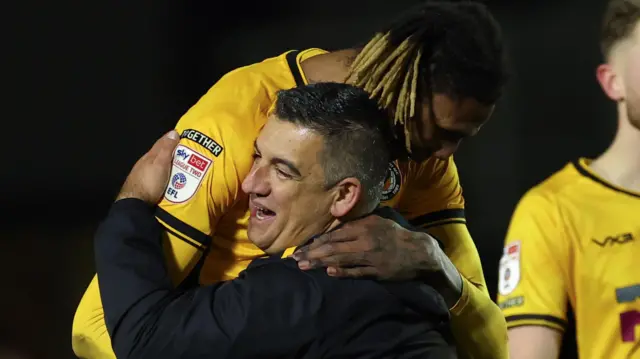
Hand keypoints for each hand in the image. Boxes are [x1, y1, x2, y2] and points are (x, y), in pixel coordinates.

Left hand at [116, 130, 179, 204]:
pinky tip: (172, 177)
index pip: (161, 143)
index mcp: (149, 156)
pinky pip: (159, 175)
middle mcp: (145, 163)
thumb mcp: (160, 163)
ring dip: (169, 163)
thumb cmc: (150, 182)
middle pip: (160, 154)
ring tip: (182, 164)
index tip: (182, 135)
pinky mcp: (146, 186)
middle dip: (171, 151)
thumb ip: (166, 149)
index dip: (171, 138)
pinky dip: (166, 173)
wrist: (135, 204)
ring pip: (159, 165)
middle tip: (186, 151)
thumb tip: (173, 132)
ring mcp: (144, 175)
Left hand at [292, 214, 441, 279]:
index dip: (317, 241)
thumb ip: (357, 224)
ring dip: (320, 262)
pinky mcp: (377, 271)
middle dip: (312, 252)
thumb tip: (335, 227)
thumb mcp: (378, 222)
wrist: (420, 252)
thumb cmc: (395, 236)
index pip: (335, 234)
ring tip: (304, 265)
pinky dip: (343, 272)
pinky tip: (329, 272)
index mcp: (364, 226)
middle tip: (295, 258)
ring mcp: (371, 257)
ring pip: (341, 259)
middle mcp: (365, 240)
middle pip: (333, 246)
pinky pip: (357, 272)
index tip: (302, 247)